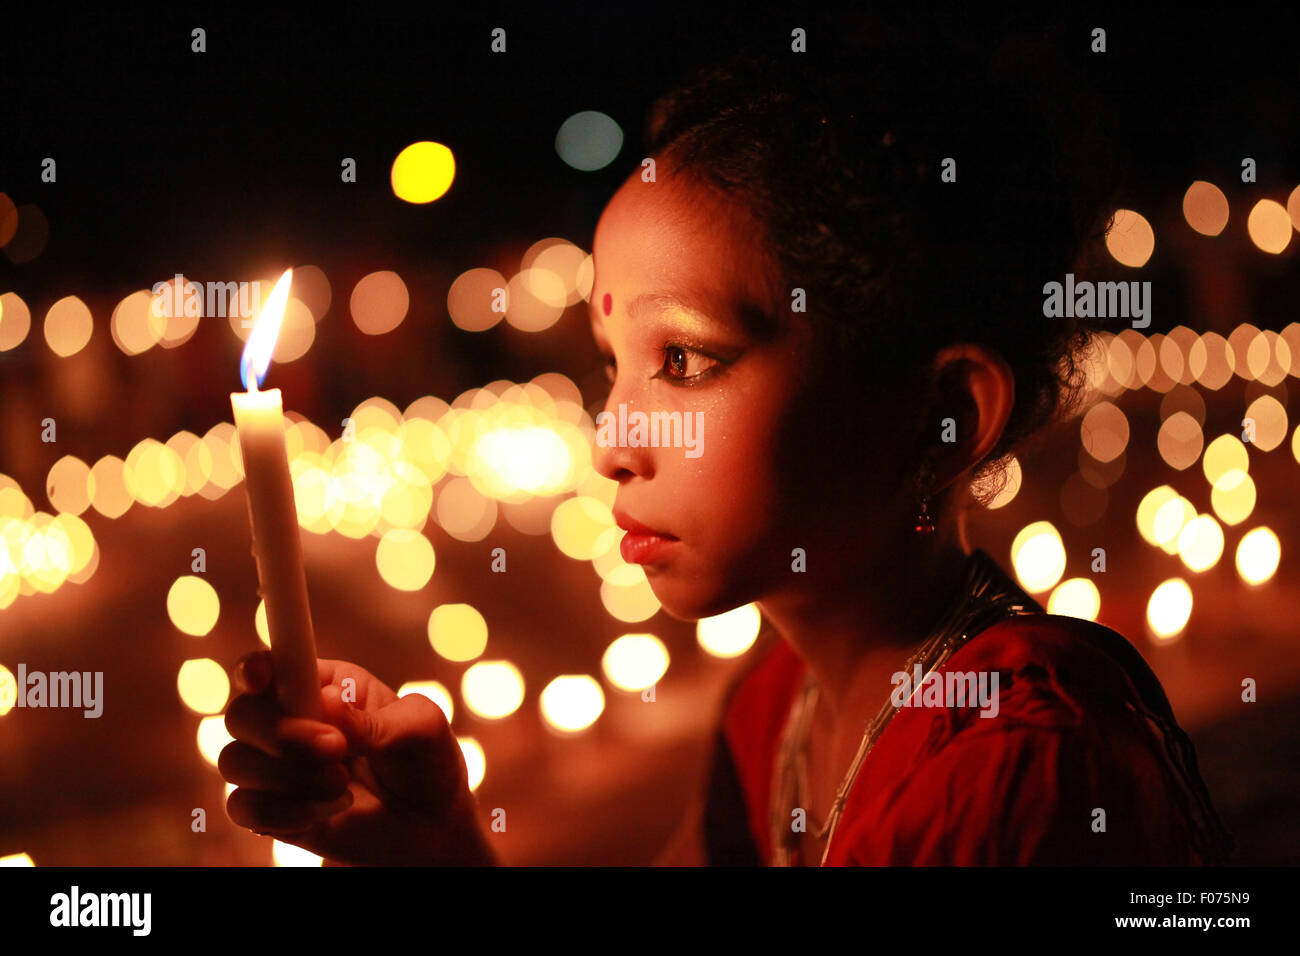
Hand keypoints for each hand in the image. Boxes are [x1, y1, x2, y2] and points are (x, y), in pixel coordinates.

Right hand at [220, 651, 497, 864]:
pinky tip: (328, 811)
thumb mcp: (420, 729)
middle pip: (243, 714)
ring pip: (236, 762)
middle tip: (336, 749)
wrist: (430, 826)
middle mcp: (289, 719)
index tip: (262, 676)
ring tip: (343, 786)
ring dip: (290, 777)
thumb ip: (374, 719)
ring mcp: (275, 766)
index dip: (255, 667)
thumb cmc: (426, 761)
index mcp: (323, 684)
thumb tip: (327, 704)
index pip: (272, 665)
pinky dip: (285, 812)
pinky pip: (245, 808)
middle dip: (282, 733)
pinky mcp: (270, 810)